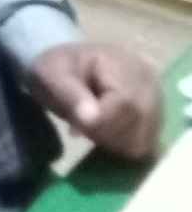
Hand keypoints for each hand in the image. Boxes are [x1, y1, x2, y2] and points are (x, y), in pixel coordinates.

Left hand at [27, 41, 161, 159]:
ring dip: (111, 143)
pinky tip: (105, 134)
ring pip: (142, 142)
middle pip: (138, 125)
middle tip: (79, 125)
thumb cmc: (59, 70)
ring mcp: (158, 104)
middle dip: (103, 133)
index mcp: (126, 63)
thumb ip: (71, 96)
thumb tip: (91, 119)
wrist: (66, 71)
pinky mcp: (155, 122)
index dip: (102, 123)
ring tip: (92, 125)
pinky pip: (145, 148)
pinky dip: (121, 147)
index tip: (76, 127)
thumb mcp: (52, 75)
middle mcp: (151, 83)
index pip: (127, 104)